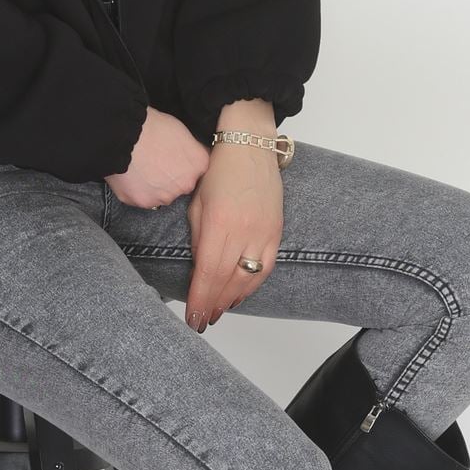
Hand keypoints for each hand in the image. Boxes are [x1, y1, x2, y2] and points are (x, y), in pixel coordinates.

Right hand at [105, 105, 209, 208]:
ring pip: (162, 194)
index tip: (174, 158)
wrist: (125, 135)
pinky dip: (138, 190)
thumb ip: (190, 149)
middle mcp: (186, 185)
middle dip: (171, 178)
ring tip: (141, 168)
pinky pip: (143, 198)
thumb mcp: (182, 131)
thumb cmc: (153, 127)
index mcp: (199, 165)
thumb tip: (188, 155)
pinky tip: (131, 175)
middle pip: (180, 185)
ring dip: (154, 186)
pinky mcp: (144, 202)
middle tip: (155, 162)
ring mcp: (165, 196)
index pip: (197, 170)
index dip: (184, 163)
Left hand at [185, 104, 282, 331]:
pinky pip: (266, 267)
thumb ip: (198, 239)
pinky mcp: (276, 231)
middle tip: (202, 322)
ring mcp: (264, 232)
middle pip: (228, 280)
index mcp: (220, 223)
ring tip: (217, 312)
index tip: (193, 317)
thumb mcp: (197, 205)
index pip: (208, 272)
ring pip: (249, 278)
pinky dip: (252, 286)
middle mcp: (244, 231)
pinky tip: (239, 295)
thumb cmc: (218, 172)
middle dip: (213, 305)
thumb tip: (199, 270)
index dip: (200, 299)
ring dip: (231, 299)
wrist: (250, 147)